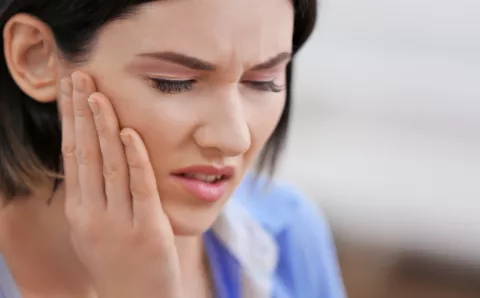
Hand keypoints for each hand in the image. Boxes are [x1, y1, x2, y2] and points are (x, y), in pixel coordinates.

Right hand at [59, 71, 181, 297]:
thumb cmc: (118, 262)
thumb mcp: (95, 229)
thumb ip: (92, 196)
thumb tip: (90, 159)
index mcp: (80, 211)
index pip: (72, 156)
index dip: (69, 121)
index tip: (68, 90)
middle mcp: (93, 214)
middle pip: (84, 154)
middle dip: (80, 113)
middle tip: (78, 75)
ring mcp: (119, 222)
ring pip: (108, 166)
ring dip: (102, 127)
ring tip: (98, 93)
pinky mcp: (148, 229)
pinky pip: (139, 187)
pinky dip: (134, 158)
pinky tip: (128, 132)